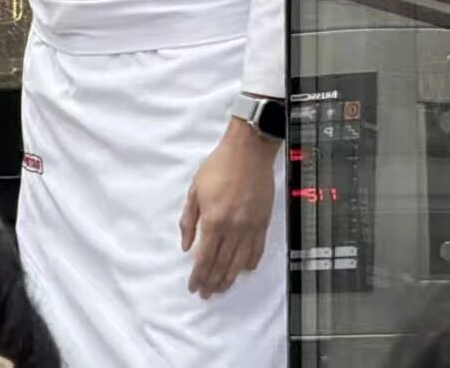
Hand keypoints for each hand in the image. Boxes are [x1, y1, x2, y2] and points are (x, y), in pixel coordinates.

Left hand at [179, 118, 277, 297]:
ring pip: (240, 262)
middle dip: (212, 282)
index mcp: (214, 220)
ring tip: (221, 289)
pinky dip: (249, 263)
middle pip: (222, 264)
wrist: (248, 153)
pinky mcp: (264, 224)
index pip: (205, 257)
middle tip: (205, 294)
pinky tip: (243, 271)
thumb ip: (189, 221)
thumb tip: (186, 246)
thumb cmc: (217, 168)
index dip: (198, 275)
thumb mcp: (194, 191)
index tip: (193, 287)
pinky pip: (257, 250)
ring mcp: (251, 228)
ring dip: (229, 278)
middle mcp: (233, 229)